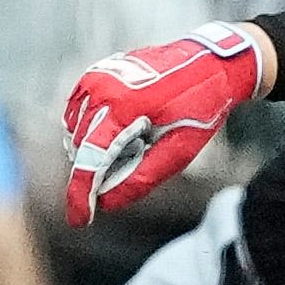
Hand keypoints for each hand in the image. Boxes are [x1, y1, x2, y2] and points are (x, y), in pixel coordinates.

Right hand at [57, 24, 269, 219]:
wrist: (210, 63)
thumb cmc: (199, 107)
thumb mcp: (179, 150)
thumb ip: (140, 178)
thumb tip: (106, 203)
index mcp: (123, 105)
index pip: (91, 158)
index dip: (81, 195)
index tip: (79, 221)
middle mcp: (101, 87)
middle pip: (81, 148)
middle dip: (101, 166)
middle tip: (143, 153)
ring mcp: (95, 77)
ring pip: (75, 133)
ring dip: (95, 148)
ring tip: (137, 137)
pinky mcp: (94, 74)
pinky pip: (77, 114)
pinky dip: (90, 130)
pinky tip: (121, 128)